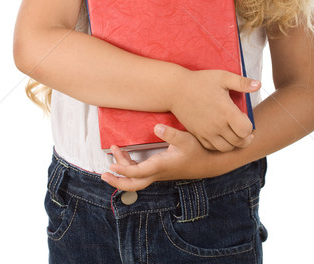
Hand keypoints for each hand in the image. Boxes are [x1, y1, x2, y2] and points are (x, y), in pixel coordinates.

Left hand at [101, 124, 219, 190]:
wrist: (209, 162)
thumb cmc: (197, 150)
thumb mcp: (186, 139)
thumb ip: (171, 133)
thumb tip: (156, 128)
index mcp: (160, 166)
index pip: (137, 173)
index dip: (123, 171)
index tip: (111, 165)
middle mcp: (157, 173)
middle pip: (133, 185)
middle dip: (117, 182)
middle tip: (104, 174)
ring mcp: (158, 172)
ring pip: (136, 178)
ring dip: (122, 169)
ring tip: (113, 152)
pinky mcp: (160, 169)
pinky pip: (141, 172)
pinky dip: (130, 166)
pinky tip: (126, 154)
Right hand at [170, 69, 259, 151]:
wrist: (176, 89)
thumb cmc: (200, 81)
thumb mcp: (222, 77)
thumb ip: (242, 82)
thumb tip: (259, 84)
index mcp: (226, 110)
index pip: (246, 130)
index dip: (250, 127)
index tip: (246, 119)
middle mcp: (217, 124)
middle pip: (239, 142)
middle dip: (245, 137)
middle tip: (243, 128)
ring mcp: (207, 132)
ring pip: (226, 148)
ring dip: (233, 143)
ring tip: (233, 133)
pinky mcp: (198, 135)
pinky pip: (213, 148)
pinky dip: (220, 145)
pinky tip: (221, 135)